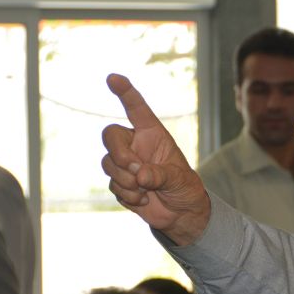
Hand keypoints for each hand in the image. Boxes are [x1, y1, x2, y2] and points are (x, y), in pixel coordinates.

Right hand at [102, 73, 210, 245]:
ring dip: (125, 180)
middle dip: (118, 154)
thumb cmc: (185, 188)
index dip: (125, 92)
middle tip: (135, 171)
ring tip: (145, 190)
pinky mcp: (119, 183)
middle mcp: (135, 145)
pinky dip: (127, 195)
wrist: (180, 214)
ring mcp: (125, 164)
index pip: (136, 108)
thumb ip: (160, 175)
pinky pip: (112, 185)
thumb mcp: (179, 179)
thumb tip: (139, 175)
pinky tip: (143, 200)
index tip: (113, 78)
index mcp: (152, 135)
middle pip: (110, 135)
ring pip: (108, 163)